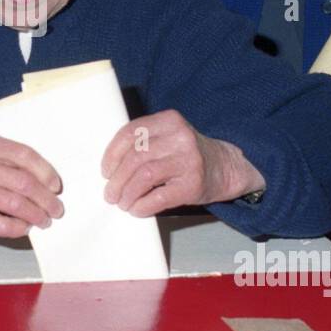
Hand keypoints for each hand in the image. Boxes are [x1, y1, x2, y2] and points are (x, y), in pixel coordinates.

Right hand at [0, 132, 63, 238]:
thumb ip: (6, 159)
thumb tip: (46, 180)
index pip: (25, 155)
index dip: (46, 172)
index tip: (56, 185)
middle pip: (25, 183)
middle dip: (47, 199)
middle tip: (56, 208)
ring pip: (17, 205)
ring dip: (37, 215)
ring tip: (44, 220)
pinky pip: (2, 225)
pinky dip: (19, 228)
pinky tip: (25, 227)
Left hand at [99, 109, 264, 216]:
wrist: (225, 167)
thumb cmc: (187, 155)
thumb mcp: (168, 137)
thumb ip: (143, 143)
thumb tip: (109, 169)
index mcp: (169, 120)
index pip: (130, 133)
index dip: (112, 155)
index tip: (106, 171)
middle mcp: (180, 137)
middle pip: (135, 157)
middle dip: (116, 179)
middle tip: (110, 194)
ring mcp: (188, 161)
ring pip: (144, 176)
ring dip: (127, 193)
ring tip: (122, 202)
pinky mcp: (193, 184)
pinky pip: (158, 197)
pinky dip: (142, 206)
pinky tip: (137, 209)